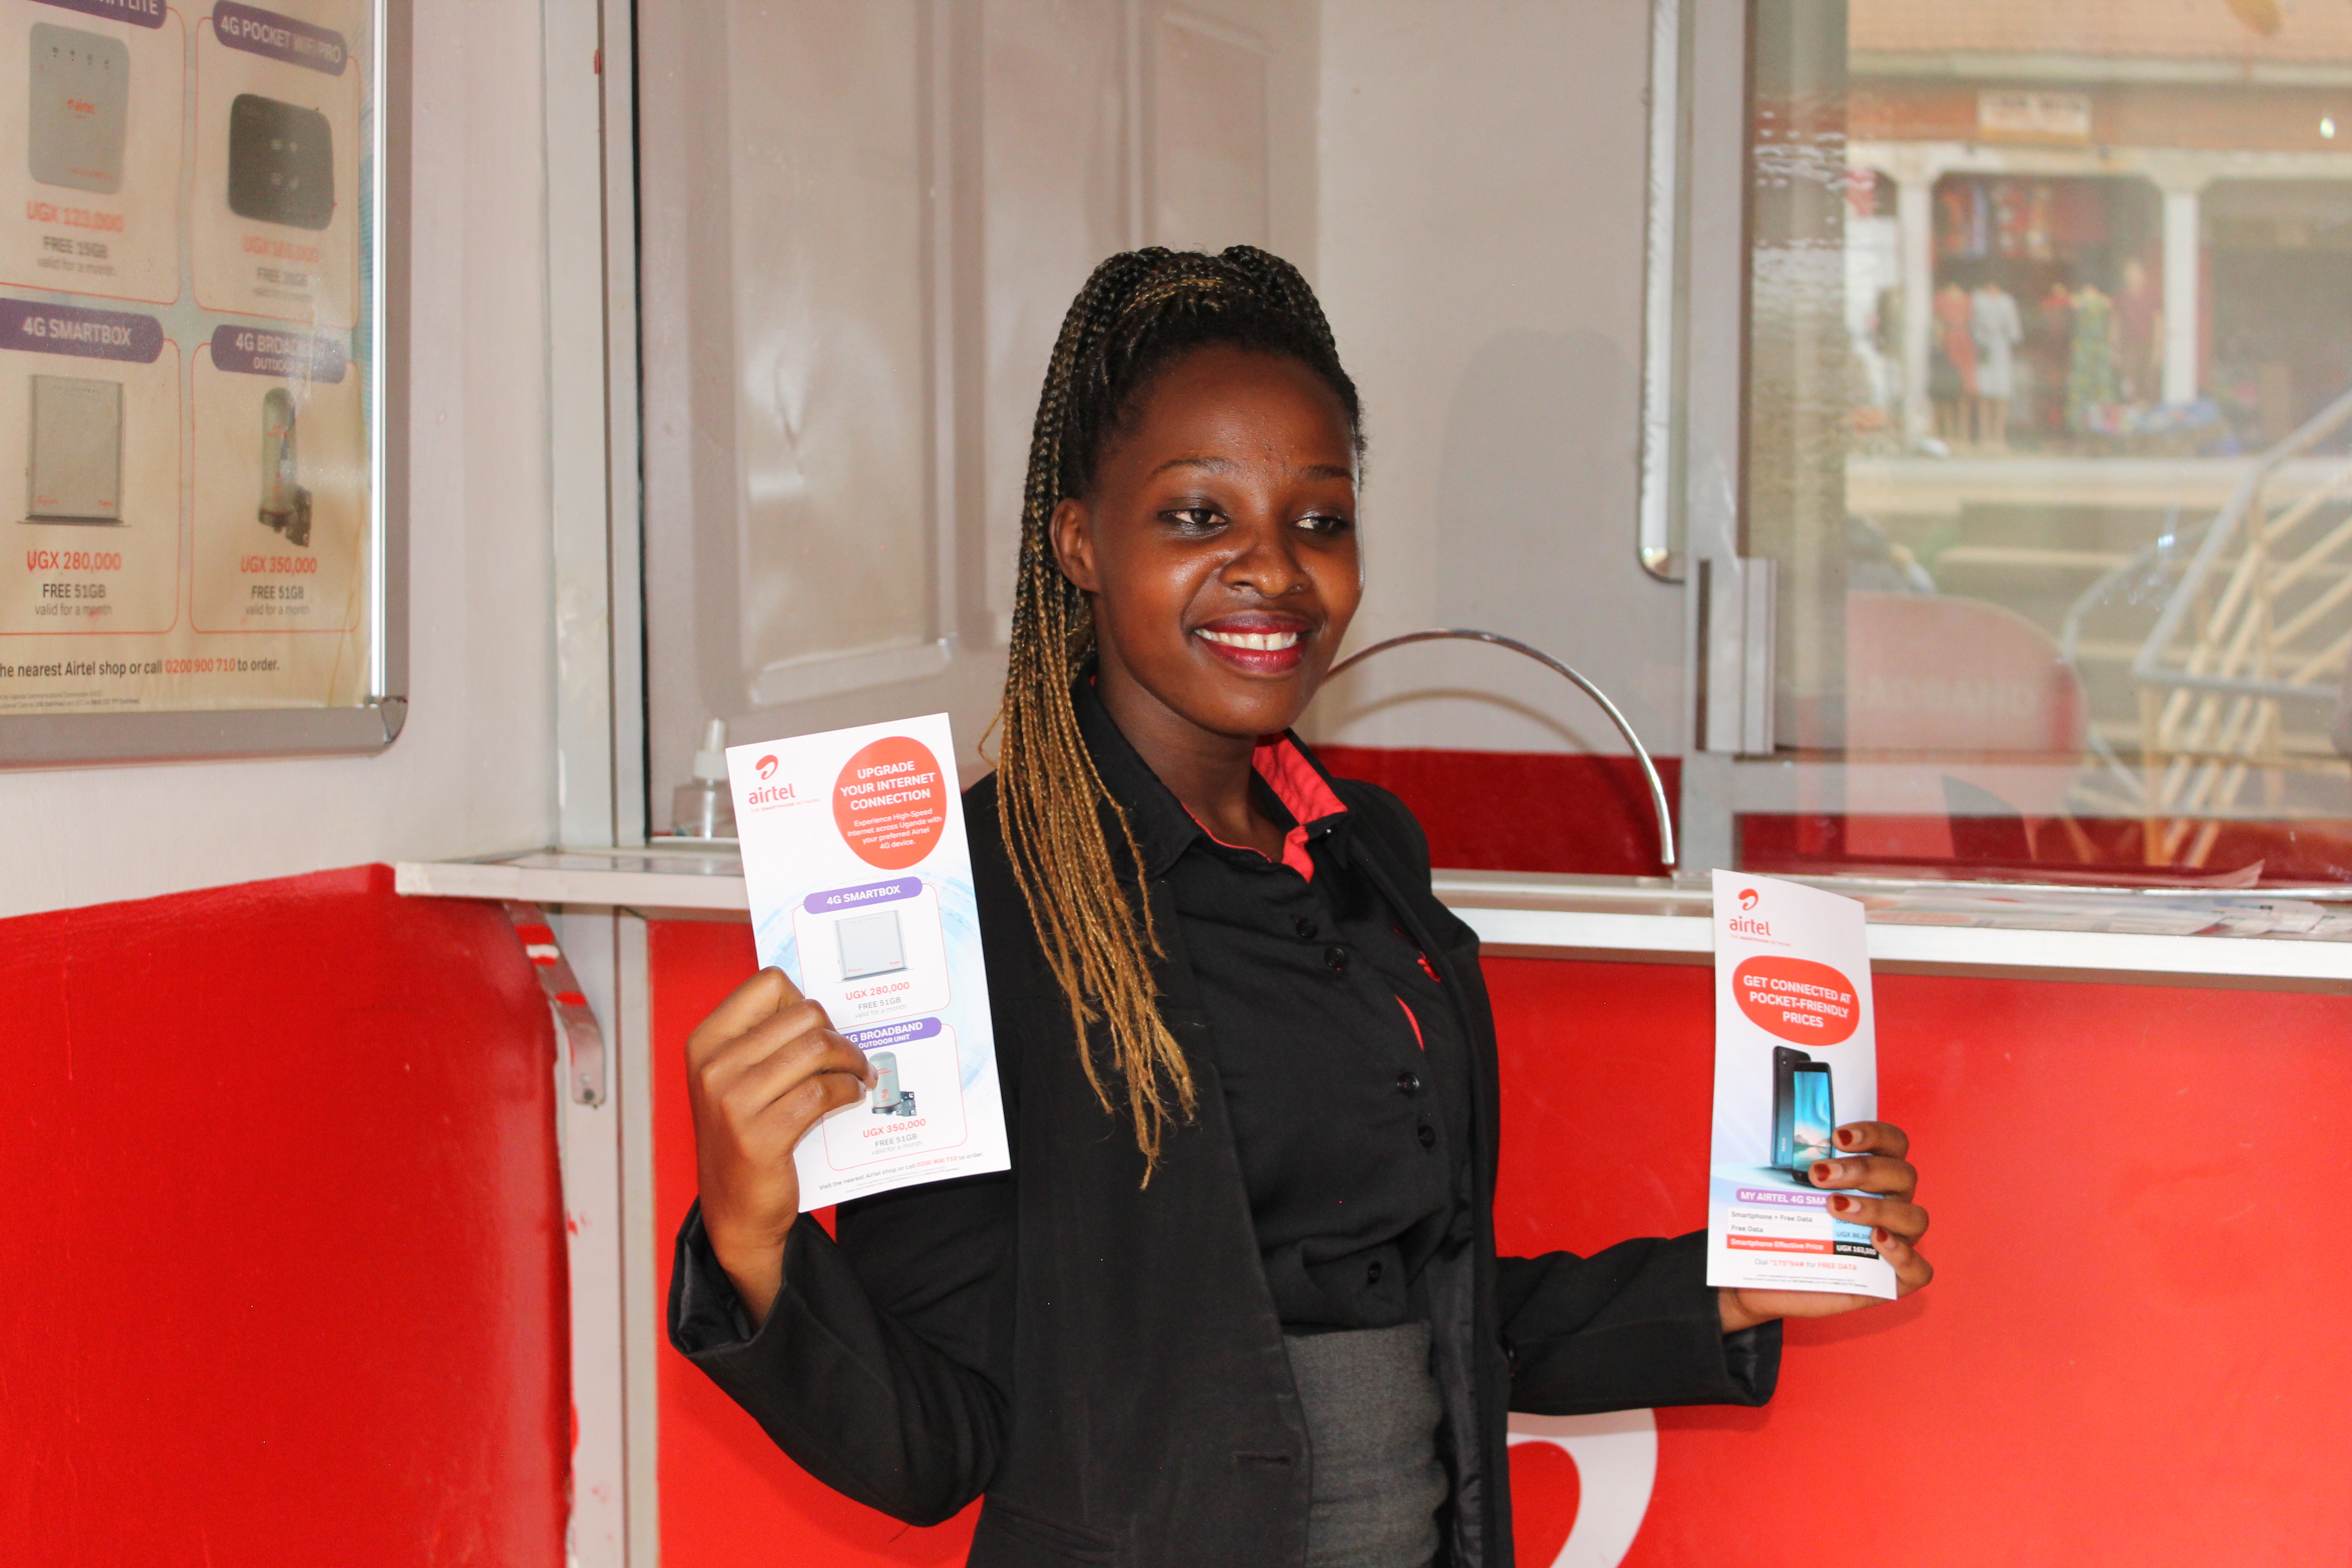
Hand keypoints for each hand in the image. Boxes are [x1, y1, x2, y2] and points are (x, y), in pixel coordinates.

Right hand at [686, 966, 874, 1325]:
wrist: (735, 1210)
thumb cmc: (743, 1136)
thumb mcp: (736, 1079)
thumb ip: (766, 1040)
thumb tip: (822, 1011)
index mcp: (706, 1041)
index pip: (769, 984)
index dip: (803, 1002)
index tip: (816, 1029)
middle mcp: (714, 1067)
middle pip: (804, 1015)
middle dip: (838, 1034)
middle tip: (850, 1056)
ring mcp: (733, 1102)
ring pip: (818, 1050)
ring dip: (852, 1061)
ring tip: (860, 1074)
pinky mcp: (761, 1136)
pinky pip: (823, 1092)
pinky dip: (848, 1091)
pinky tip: (852, 1097)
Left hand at [1719, 1121, 1931, 1332]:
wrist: (1763, 1280)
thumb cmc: (1777, 1227)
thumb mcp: (1776, 1191)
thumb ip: (1781, 1164)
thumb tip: (1757, 1133)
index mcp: (1872, 1176)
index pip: (1892, 1144)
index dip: (1874, 1134)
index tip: (1837, 1138)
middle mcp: (1891, 1204)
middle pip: (1902, 1175)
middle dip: (1863, 1170)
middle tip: (1819, 1175)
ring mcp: (1895, 1242)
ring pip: (1914, 1218)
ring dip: (1878, 1208)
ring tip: (1836, 1208)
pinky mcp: (1893, 1280)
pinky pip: (1920, 1270)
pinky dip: (1904, 1255)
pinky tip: (1876, 1241)